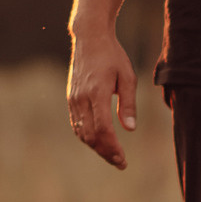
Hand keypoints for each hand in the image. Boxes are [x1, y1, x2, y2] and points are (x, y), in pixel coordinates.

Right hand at [66, 25, 139, 168]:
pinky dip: (87, 137)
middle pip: (91, 135)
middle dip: (106, 152)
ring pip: (82, 132)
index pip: (102, 129)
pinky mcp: (71, 98)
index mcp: (97, 92)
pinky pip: (77, 124)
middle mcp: (82, 98)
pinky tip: (99, 143)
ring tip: (112, 156)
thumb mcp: (128, 77)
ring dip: (96, 147)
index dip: (112, 147)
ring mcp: (73, 99)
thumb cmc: (113, 56)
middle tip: (121, 163)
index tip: (123, 159)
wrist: (90, 38)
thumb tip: (130, 129)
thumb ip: (129, 104)